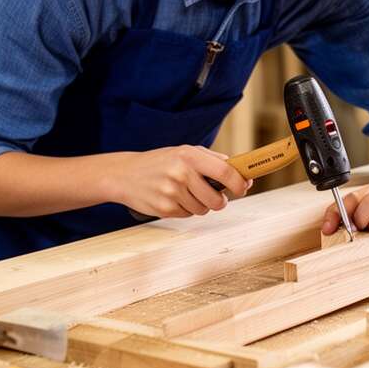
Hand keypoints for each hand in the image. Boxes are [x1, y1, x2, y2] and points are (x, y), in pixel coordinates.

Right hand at [114, 145, 250, 217]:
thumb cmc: (160, 162)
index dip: (239, 183)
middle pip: (216, 200)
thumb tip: (242, 175)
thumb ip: (213, 160)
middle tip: (215, 196)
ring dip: (201, 205)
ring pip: (203, 210)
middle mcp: (181, 173)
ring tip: (186, 193)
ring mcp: (172, 193)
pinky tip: (173, 198)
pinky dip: (185, 209)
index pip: (225, 171)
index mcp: (189, 156)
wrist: (125, 174)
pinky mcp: (164, 209)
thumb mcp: (184, 152)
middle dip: (219, 201)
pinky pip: (188, 215)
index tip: (243, 187)